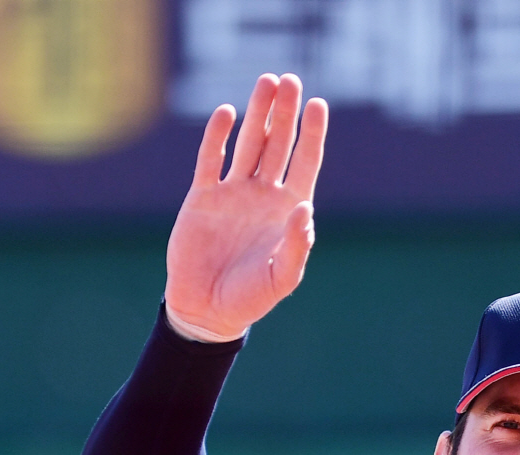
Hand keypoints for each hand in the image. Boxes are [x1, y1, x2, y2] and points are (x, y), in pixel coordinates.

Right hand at [164, 73, 327, 339]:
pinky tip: (227, 113)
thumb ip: (296, 246)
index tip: (317, 104)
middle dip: (284, 113)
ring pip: (248, 144)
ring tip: (266, 82)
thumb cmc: (250, 299)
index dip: (311, 134)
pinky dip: (217, 136)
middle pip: (277, 145)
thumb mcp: (281, 278)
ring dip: (257, 114)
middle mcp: (262, 196)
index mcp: (287, 212)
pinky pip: (210, 159)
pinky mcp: (202, 197)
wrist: (207, 311)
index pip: (304, 164)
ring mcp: (232, 194)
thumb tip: (304, 209)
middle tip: (290, 80)